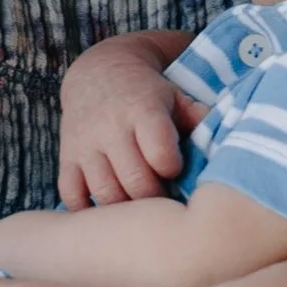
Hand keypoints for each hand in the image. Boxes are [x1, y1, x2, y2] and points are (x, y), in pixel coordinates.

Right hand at [57, 37, 198, 205]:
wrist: (98, 75)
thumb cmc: (149, 94)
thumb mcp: (176, 95)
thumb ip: (198, 119)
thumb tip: (220, 145)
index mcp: (142, 110)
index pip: (159, 152)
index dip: (172, 168)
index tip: (176, 169)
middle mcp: (110, 129)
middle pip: (135, 181)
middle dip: (156, 198)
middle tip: (166, 199)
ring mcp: (85, 146)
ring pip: (105, 194)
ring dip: (128, 209)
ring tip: (143, 208)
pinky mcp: (67, 159)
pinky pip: (71, 195)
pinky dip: (89, 211)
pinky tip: (110, 212)